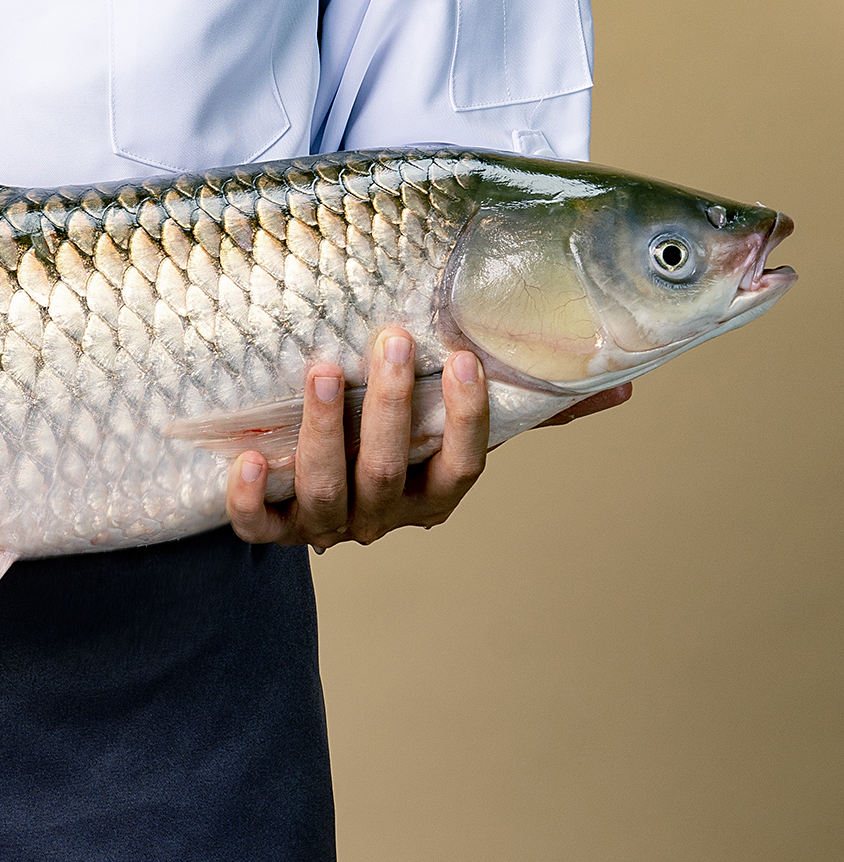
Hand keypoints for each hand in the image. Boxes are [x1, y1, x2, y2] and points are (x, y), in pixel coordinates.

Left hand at [225, 331, 632, 549]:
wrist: (327, 475)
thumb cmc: (407, 439)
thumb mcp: (462, 421)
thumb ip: (529, 404)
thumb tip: (623, 384)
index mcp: (435, 494)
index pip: (462, 467)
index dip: (466, 419)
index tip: (462, 358)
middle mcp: (384, 517)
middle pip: (389, 475)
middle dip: (390, 411)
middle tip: (390, 341)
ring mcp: (327, 525)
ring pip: (327, 493)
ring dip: (324, 435)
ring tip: (323, 372)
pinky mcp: (274, 525)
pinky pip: (260, 528)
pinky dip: (254, 500)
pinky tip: (246, 459)